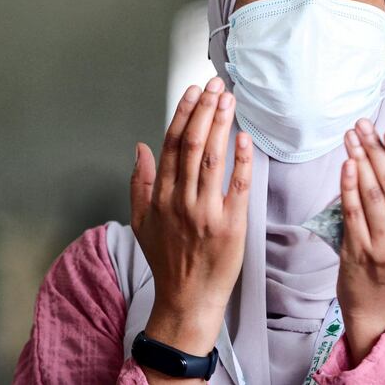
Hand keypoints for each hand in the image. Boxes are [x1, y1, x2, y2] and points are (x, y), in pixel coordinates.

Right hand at [130, 77, 252, 359]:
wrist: (187, 299)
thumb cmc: (168, 261)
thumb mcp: (142, 222)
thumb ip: (140, 183)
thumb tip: (140, 148)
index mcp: (161, 197)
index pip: (171, 145)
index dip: (183, 114)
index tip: (193, 91)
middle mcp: (181, 200)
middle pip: (191, 144)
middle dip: (204, 110)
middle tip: (215, 85)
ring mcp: (206, 212)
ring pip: (212, 158)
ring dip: (221, 124)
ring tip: (228, 99)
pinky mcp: (231, 224)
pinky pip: (238, 186)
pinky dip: (241, 160)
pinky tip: (245, 138)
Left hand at [336, 118, 384, 366]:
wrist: (377, 305)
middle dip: (376, 149)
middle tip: (363, 126)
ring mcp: (384, 245)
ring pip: (372, 192)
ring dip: (360, 160)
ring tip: (351, 138)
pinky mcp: (359, 250)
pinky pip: (353, 210)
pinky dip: (348, 184)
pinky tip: (346, 164)